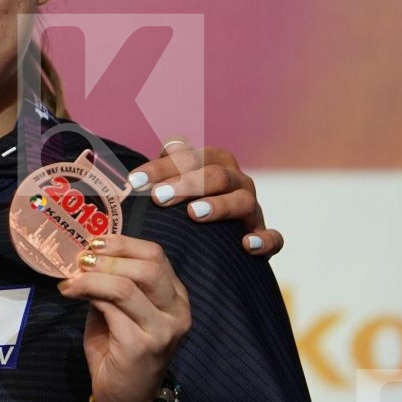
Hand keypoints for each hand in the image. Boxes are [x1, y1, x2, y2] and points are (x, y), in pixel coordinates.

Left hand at [58, 233, 189, 401]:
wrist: (126, 399)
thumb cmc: (118, 352)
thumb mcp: (117, 311)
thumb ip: (111, 284)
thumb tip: (84, 256)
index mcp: (175, 297)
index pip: (156, 255)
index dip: (122, 244)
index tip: (92, 243)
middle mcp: (176, 312)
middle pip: (148, 267)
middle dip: (109, 258)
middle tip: (80, 260)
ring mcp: (162, 330)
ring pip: (128, 286)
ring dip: (93, 277)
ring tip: (72, 279)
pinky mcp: (141, 346)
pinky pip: (112, 309)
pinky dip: (88, 294)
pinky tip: (70, 293)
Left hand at [130, 138, 282, 256]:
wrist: (219, 240)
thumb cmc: (186, 207)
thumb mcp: (171, 187)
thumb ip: (157, 174)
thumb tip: (129, 173)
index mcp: (213, 162)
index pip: (188, 157)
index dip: (161, 167)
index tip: (134, 181)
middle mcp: (236, 181)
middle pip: (216, 175)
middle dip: (187, 184)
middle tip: (159, 198)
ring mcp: (252, 208)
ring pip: (243, 200)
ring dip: (220, 206)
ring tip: (194, 214)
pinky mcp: (263, 236)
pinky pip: (272, 237)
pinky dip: (264, 239)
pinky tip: (246, 245)